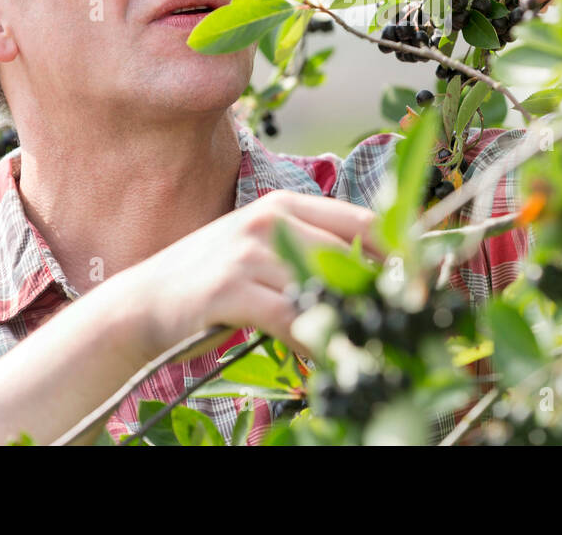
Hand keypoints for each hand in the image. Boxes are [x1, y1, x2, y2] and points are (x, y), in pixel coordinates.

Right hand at [130, 190, 383, 359]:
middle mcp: (270, 219)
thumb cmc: (213, 280)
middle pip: (350, 256)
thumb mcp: (263, 249)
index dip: (399, 253)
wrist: (142, 303)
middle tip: (399, 326)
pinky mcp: (230, 289)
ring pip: (324, 289)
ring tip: (364, 346)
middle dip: (378, 295)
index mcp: (285, 203)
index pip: (363, 220)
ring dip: (348, 322)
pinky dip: (312, 341)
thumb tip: (376, 275)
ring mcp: (248, 252)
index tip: (420, 285)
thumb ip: (310, 252)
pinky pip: (291, 319)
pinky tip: (319, 357)